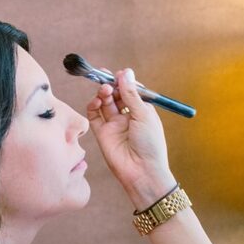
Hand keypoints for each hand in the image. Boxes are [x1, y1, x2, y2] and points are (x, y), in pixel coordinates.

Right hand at [86, 68, 175, 208]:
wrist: (142, 171)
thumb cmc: (150, 143)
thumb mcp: (143, 115)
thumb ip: (132, 94)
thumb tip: (125, 72)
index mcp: (142, 111)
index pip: (132, 90)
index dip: (125, 81)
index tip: (120, 74)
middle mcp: (128, 116)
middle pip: (117, 94)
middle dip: (112, 84)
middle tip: (107, 79)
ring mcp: (114, 125)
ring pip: (105, 102)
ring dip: (104, 93)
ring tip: (105, 90)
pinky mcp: (102, 133)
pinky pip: (94, 115)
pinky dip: (93, 105)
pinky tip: (97, 101)